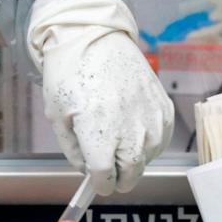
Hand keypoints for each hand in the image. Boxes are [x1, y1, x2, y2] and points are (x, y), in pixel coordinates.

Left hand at [27, 0, 173, 195]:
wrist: (94, 37)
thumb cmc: (70, 74)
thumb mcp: (57, 116)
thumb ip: (73, 151)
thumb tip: (87, 171)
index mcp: (99, 131)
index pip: (105, 177)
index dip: (99, 184)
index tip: (96, 183)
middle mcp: (131, 129)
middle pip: (131, 174)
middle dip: (117, 178)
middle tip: (107, 172)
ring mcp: (152, 118)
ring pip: (147, 159)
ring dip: (133, 160)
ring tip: (117, 141)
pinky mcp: (164, 108)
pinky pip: (160, 140)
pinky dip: (147, 143)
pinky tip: (132, 129)